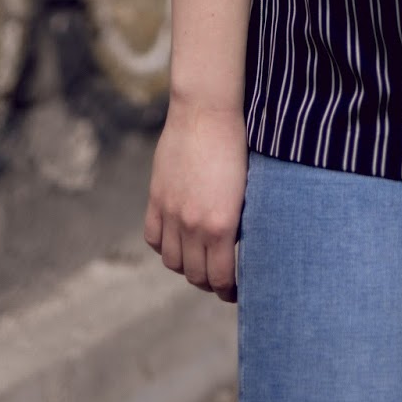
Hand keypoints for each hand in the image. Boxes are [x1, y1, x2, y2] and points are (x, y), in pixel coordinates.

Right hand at [143, 100, 246, 302]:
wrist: (206, 111)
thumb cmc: (237, 144)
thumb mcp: (246, 189)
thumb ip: (237, 222)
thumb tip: (238, 247)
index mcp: (222, 225)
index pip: (221, 278)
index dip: (229, 290)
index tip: (237, 290)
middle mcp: (193, 225)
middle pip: (195, 275)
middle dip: (210, 282)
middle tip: (220, 277)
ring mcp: (171, 212)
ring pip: (173, 261)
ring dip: (186, 266)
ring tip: (199, 259)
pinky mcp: (156, 198)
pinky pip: (154, 238)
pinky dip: (165, 245)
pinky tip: (178, 239)